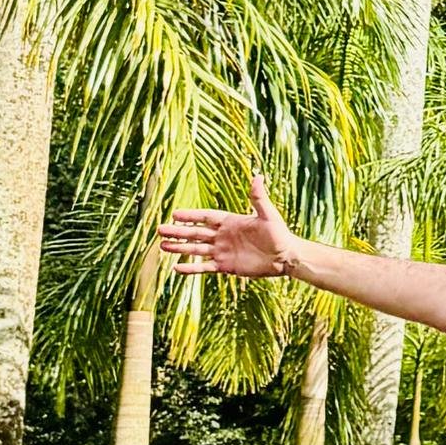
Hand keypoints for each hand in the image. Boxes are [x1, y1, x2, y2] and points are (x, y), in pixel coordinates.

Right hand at [160, 170, 303, 283]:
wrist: (285, 257)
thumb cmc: (279, 234)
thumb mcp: (268, 215)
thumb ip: (258, 198)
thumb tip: (257, 176)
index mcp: (230, 222)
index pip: (205, 217)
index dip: (191, 215)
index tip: (174, 213)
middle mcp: (223, 236)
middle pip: (196, 233)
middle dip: (178, 231)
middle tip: (160, 229)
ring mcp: (223, 252)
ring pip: (196, 249)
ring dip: (180, 248)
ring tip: (162, 246)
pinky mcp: (226, 266)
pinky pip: (204, 267)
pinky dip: (191, 268)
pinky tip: (176, 268)